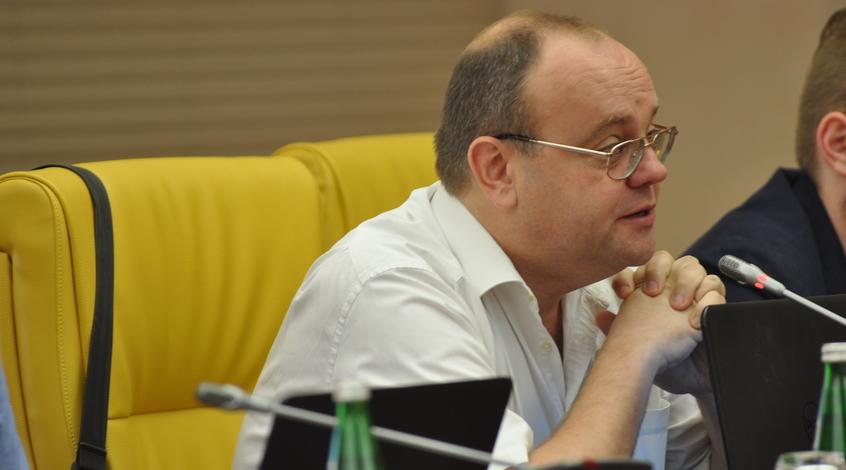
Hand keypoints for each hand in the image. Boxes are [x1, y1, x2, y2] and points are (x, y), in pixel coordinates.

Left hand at [596, 251, 725, 395]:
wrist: (687, 381)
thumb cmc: (660, 361)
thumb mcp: (635, 344)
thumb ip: (617, 327)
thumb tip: (600, 314)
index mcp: (649, 293)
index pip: (638, 268)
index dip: (627, 275)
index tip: (623, 293)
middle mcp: (672, 289)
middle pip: (666, 259)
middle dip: (658, 271)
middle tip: (653, 294)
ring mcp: (695, 296)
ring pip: (694, 269)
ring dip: (684, 283)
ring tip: (677, 307)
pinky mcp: (715, 308)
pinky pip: (715, 292)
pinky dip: (707, 302)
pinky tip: (695, 321)